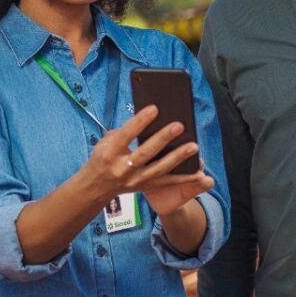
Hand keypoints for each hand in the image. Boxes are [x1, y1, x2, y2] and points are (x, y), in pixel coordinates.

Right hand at [81, 106, 207, 215]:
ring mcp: (136, 180)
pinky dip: (184, 178)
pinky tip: (198, 173)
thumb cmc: (103, 158)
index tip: (154, 108)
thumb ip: (124, 131)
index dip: (140, 122)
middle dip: (163, 138)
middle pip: (145, 152)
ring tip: (194, 146)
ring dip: (178, 157)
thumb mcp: (105, 142)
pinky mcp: (145, 186)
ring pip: (160, 169)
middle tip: (179, 126)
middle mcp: (122, 168)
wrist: (96, 187)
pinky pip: (167, 182)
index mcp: (110, 153)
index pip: (126, 135)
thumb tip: (147, 118)